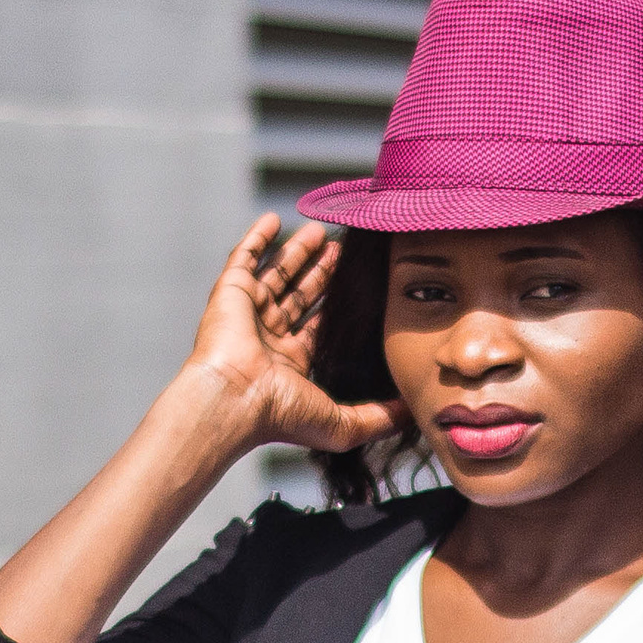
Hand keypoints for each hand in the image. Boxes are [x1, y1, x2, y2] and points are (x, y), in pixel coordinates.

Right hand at [185, 215, 401, 456]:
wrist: (233, 400)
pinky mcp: (229, 293)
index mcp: (288, 365)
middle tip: (343, 250)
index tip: (358, 287)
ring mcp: (246, 314)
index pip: (315, 328)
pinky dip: (256, 238)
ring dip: (296, 253)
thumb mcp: (343, 424)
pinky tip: (274, 218)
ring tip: (321, 232)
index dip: (335, 309)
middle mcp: (266, 338)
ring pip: (276, 275)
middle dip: (320, 274)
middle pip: (298, 297)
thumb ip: (379, 417)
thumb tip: (413, 412)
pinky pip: (242, 258)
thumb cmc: (281, 416)